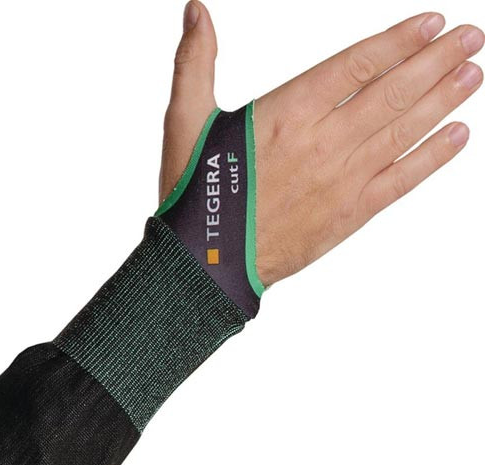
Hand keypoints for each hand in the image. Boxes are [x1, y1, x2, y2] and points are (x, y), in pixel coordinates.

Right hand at [159, 2, 481, 286]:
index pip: (356, 66)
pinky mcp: (350, 213)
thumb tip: (196, 12)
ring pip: (404, 130)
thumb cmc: (193, 193)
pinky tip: (457, 136)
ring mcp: (341, 179)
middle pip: (392, 92)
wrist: (203, 263)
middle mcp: (321, 142)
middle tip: (469, 38)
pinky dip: (433, 157)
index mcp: (284, 114)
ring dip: (443, 99)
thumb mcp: (184, 120)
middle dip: (436, 61)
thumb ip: (195, 61)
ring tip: (473, 73)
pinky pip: (402, 180)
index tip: (430, 23)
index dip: (398, 41)